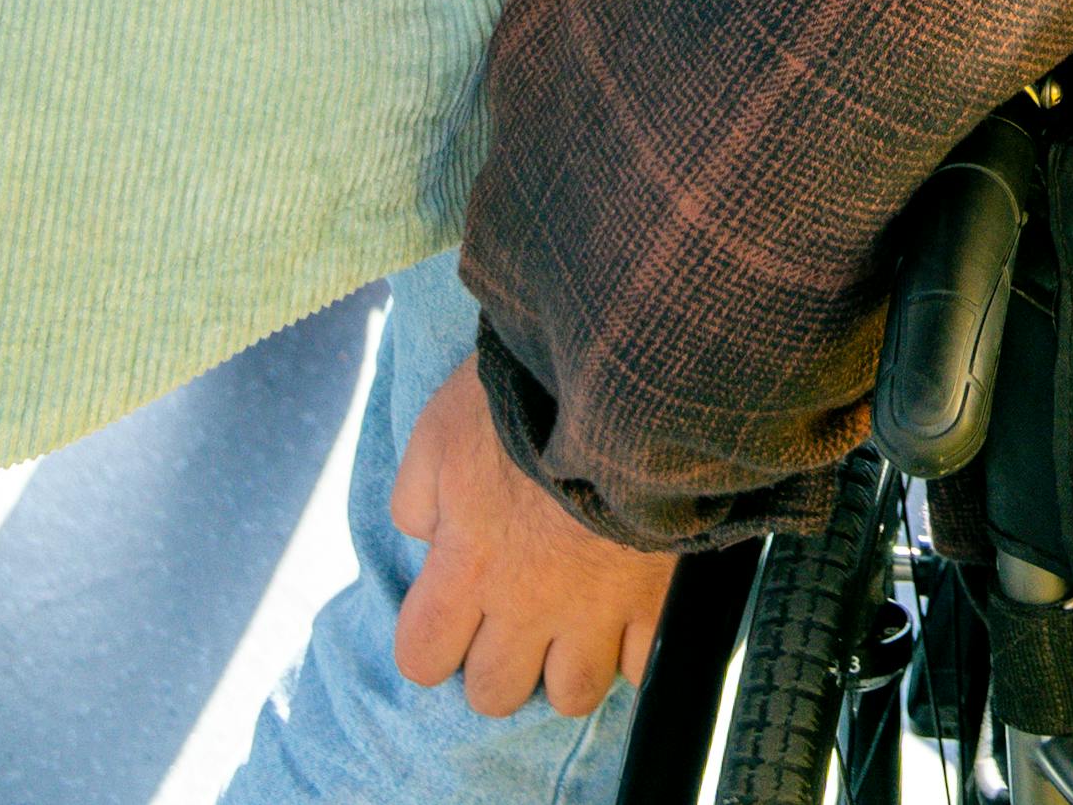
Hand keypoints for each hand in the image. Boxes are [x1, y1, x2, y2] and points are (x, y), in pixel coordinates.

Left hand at [392, 359, 674, 719]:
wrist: (625, 379)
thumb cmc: (525, 397)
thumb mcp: (440, 427)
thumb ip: (416, 495)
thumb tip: (424, 537)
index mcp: (468, 567)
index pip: (422, 659)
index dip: (430, 641)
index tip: (448, 608)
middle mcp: (526, 605)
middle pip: (494, 694)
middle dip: (498, 661)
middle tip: (514, 615)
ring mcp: (596, 609)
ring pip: (571, 694)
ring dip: (567, 665)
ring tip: (573, 623)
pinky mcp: (656, 597)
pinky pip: (641, 666)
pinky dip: (634, 648)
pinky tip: (628, 612)